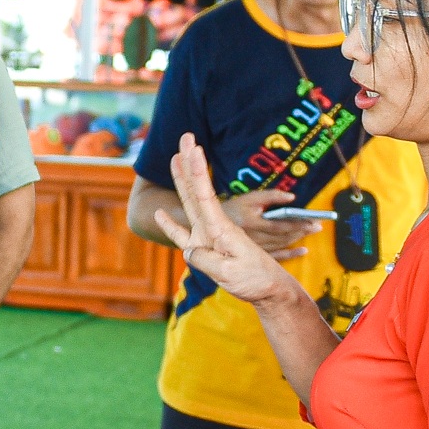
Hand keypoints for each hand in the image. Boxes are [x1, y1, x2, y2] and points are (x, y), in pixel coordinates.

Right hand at [149, 137, 305, 308]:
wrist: (269, 290)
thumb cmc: (254, 279)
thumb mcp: (229, 271)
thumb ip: (205, 258)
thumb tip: (189, 252)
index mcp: (220, 229)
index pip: (204, 195)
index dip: (196, 172)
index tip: (193, 149)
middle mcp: (213, 227)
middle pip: (197, 190)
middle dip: (190, 164)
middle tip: (186, 138)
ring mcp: (207, 237)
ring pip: (190, 204)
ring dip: (183, 181)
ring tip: (174, 159)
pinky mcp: (204, 251)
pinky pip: (183, 237)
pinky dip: (170, 226)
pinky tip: (160, 216)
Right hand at [226, 188, 314, 262]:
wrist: (208, 228)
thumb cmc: (232, 210)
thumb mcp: (249, 198)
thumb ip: (271, 196)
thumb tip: (292, 197)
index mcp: (252, 223)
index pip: (280, 225)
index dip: (298, 223)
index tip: (314, 220)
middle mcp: (254, 239)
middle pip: (284, 236)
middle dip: (303, 230)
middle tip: (318, 225)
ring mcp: (255, 249)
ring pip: (282, 245)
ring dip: (298, 239)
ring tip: (311, 232)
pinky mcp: (255, 255)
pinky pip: (277, 256)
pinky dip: (291, 254)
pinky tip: (303, 251)